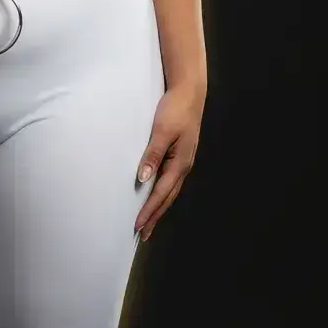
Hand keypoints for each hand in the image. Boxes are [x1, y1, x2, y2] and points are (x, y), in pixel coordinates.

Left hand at [135, 79, 203, 240]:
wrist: (189, 93)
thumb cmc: (175, 110)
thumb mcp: (161, 131)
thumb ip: (152, 155)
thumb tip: (143, 179)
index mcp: (179, 163)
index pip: (161, 194)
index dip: (149, 211)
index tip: (137, 226)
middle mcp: (183, 166)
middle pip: (167, 198)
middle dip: (155, 216)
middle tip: (143, 234)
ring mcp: (183, 161)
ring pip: (170, 191)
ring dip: (159, 208)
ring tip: (149, 222)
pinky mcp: (180, 155)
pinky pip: (170, 181)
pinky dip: (162, 194)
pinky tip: (157, 196)